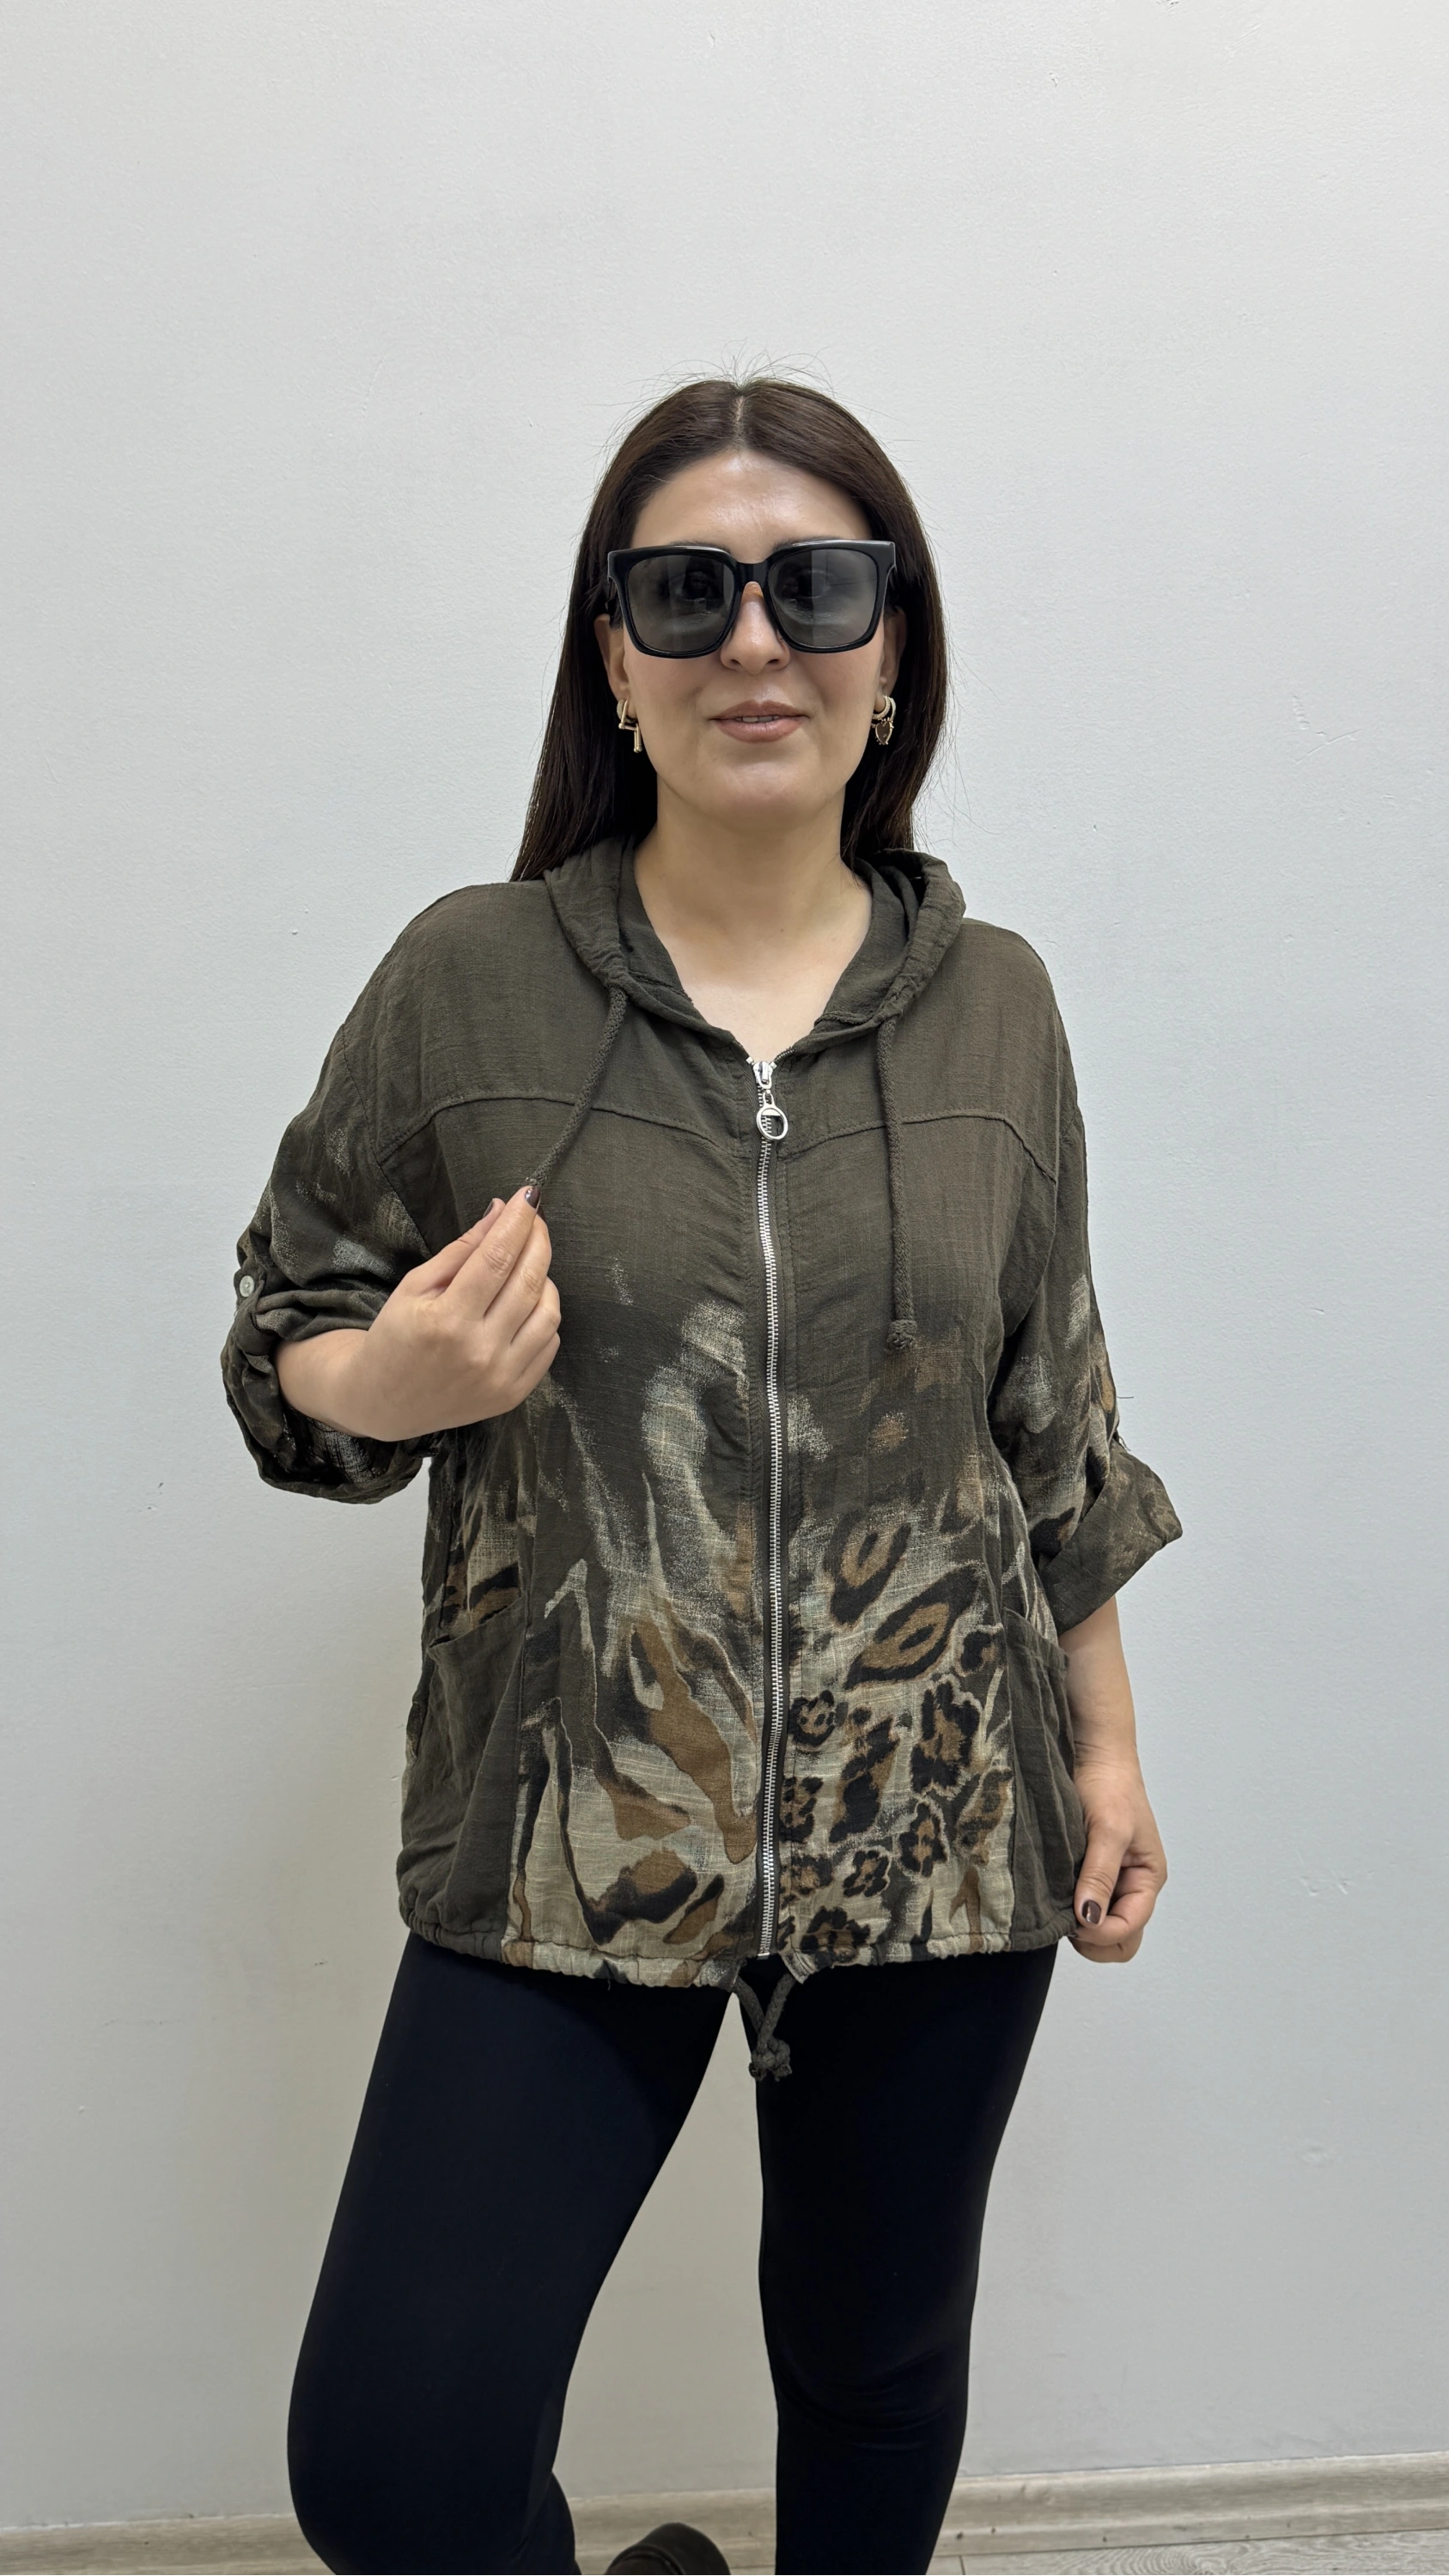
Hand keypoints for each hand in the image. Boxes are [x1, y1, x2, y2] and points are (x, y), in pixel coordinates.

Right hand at [276, 1189, 559, 1439]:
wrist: (384, 1401)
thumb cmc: (395, 1337)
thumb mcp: (414, 1286)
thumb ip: (460, 1250)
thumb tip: (499, 1211)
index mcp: (446, 1321)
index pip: (496, 1259)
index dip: (517, 1222)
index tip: (529, 1195)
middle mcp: (479, 1352)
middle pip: (528, 1282)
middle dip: (537, 1241)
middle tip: (533, 1220)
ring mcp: (500, 1377)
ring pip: (548, 1313)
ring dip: (545, 1278)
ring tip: (526, 1264)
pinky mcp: (513, 1395)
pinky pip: (549, 1344)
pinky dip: (544, 1314)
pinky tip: (525, 1302)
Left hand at [1068, 1757, 1166, 1963]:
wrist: (1093, 1755)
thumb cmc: (1110, 1786)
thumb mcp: (1108, 1830)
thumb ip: (1100, 1876)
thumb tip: (1089, 1919)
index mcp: (1147, 1879)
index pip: (1129, 1929)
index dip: (1101, 1933)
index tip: (1074, 1920)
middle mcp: (1130, 1886)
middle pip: (1120, 1939)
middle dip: (1094, 1939)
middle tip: (1066, 1920)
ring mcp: (1108, 1881)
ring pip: (1098, 1927)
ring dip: (1078, 1925)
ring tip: (1058, 1903)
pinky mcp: (1086, 1873)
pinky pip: (1080, 1905)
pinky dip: (1067, 1908)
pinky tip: (1052, 1893)